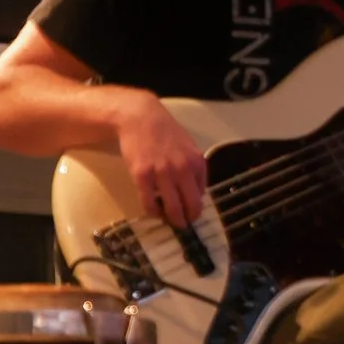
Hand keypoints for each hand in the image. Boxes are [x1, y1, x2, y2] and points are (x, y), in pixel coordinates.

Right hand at [111, 89, 209, 226]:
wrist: (141, 118)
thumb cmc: (165, 133)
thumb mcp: (189, 147)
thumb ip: (194, 168)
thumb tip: (197, 192)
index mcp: (197, 163)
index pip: (202, 194)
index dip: (196, 207)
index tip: (191, 213)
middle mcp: (182, 169)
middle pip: (191, 205)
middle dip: (188, 219)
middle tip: (183, 225)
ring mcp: (162, 173)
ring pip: (172, 208)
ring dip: (172, 219)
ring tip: (169, 221)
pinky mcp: (142, 175)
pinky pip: (149, 202)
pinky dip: (152, 211)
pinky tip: (153, 211)